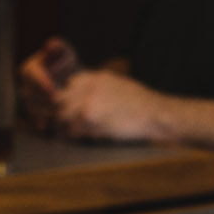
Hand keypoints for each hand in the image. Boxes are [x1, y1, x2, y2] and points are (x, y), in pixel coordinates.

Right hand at [18, 38, 77, 132]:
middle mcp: (25, 88)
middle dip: (46, 97)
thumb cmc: (67, 64)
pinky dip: (49, 120)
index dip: (40, 83)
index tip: (52, 89)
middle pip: (32, 95)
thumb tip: (49, 45)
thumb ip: (58, 48)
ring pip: (35, 109)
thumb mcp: (65, 54)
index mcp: (28, 70)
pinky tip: (59, 120)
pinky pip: (40, 120)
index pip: (31, 76)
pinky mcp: (36, 117)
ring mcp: (29, 104)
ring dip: (49, 109)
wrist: (71, 83)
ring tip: (64, 108)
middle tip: (62, 100)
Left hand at [49, 68, 166, 141]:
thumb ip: (99, 88)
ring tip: (73, 131)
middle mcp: (89, 86)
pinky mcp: (90, 117)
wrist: (153, 113)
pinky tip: (84, 137)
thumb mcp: (118, 85)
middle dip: (61, 111)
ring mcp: (88, 100)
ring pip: (62, 115)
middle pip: (60, 98)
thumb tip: (83, 96)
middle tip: (65, 123)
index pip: (70, 83)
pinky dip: (75, 135)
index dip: (68, 96)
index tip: (70, 106)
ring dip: (65, 125)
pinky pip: (72, 129)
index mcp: (97, 77)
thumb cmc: (139, 103)